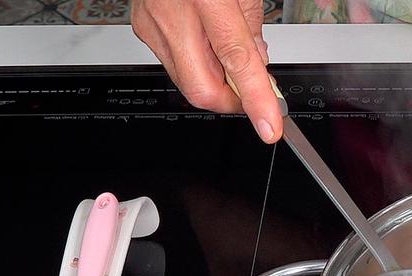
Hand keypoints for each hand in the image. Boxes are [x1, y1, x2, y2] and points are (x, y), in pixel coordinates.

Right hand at [132, 0, 281, 142]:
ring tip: (226, 51)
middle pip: (202, 89)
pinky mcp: (143, 28)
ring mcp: (152, 24)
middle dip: (232, 100)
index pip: (236, 62)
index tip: (269, 126)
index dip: (255, 100)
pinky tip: (206, 41)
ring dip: (216, 79)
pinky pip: (175, 63)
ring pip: (188, 81)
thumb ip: (252, 29)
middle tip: (253, 92)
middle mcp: (172, 14)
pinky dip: (199, 63)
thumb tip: (258, 64)